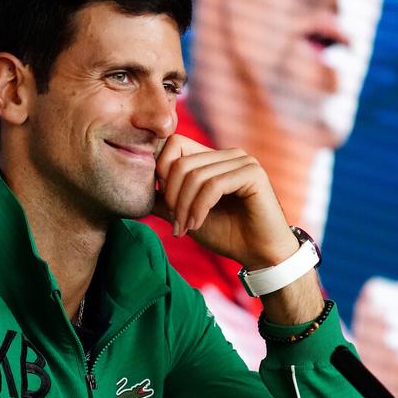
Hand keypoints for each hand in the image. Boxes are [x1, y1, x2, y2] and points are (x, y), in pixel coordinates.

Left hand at [154, 134, 323, 324]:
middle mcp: (228, 154)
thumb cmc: (226, 234)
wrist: (259, 254)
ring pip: (196, 175)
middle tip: (175, 223)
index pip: (174, 143)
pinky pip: (214, 185)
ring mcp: (243, 161)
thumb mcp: (186, 214)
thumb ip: (165, 200)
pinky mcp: (253, 173)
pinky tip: (197, 224)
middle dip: (171, 196)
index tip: (165, 204)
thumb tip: (139, 189)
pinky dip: (200, 207)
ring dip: (184, 206)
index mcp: (213, 157)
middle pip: (181, 161)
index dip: (162, 170)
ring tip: (185, 228)